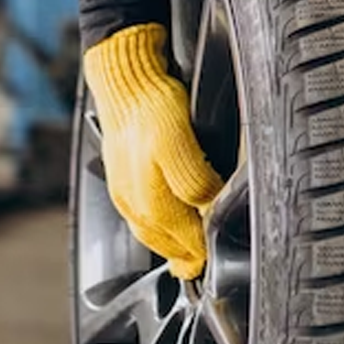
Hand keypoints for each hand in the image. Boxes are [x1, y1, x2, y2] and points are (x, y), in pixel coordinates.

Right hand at [81, 22, 223, 279]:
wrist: (123, 77)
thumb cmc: (151, 103)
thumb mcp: (177, 138)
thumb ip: (193, 179)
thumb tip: (210, 209)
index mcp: (149, 197)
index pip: (186, 238)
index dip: (205, 250)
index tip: (221, 259)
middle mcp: (134, 201)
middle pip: (167, 241)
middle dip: (188, 254)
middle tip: (206, 266)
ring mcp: (125, 191)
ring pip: (152, 231)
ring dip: (172, 244)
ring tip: (189, 256)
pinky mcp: (122, 177)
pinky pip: (142, 214)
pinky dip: (159, 226)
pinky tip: (168, 223)